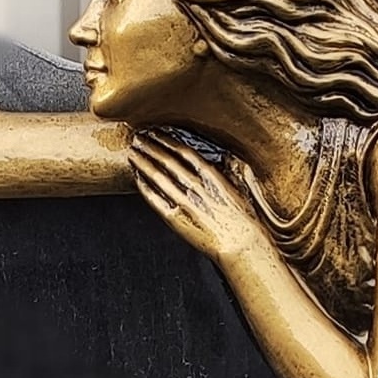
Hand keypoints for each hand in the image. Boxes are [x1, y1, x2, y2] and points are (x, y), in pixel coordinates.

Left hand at [129, 131, 266, 262]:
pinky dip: (144, 187)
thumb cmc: (245, 218)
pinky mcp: (177, 220)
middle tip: (138, 138)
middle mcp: (196, 187)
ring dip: (143, 163)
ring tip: (133, 153)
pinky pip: (155, 200)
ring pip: (158, 177)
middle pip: (167, 162)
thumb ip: (228, 168)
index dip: (168, 140)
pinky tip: (137, 177)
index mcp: (212, 176)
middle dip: (150, 147)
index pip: (184, 152)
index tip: (157, 133)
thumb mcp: (242, 185)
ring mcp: (185, 203)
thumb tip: (222, 156)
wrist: (242, 244)